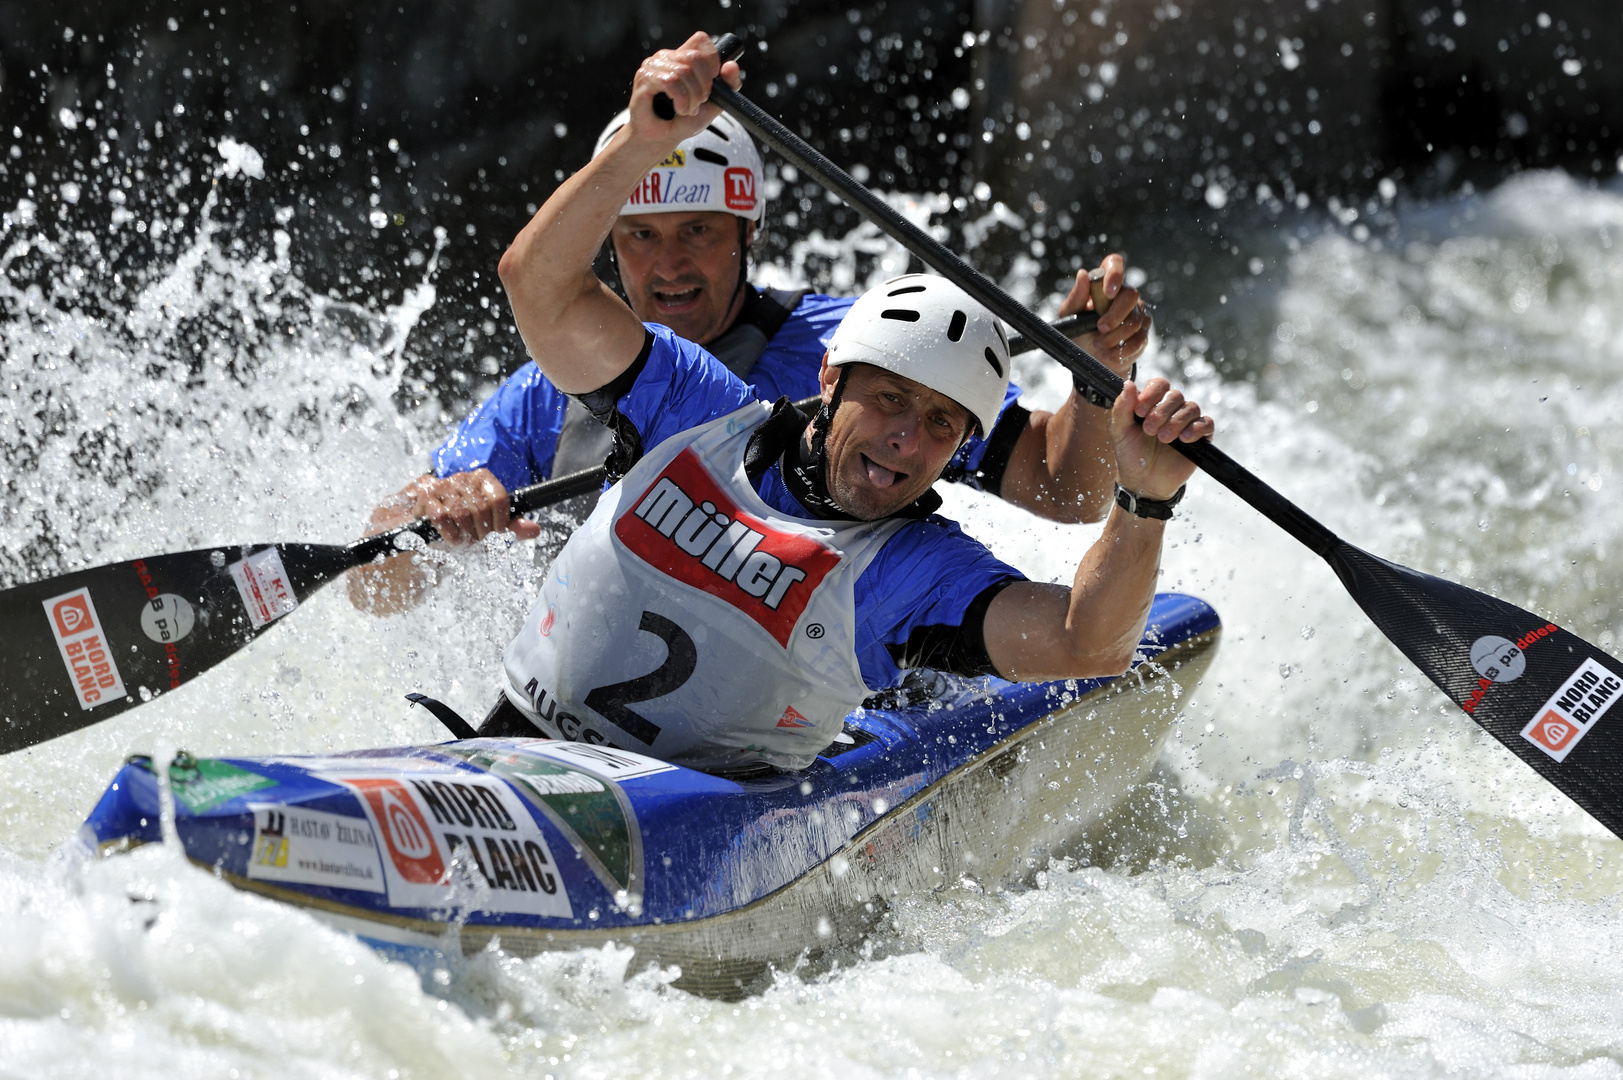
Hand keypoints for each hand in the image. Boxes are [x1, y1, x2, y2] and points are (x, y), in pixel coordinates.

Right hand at [365, 470, 540, 545]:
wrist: (419, 526)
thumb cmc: (457, 523)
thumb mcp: (487, 525)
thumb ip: (510, 526)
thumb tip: (535, 529)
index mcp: (480, 479)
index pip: (499, 498)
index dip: (501, 521)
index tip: (496, 533)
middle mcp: (461, 478)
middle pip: (481, 509)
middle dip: (481, 532)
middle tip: (475, 540)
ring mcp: (442, 485)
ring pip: (462, 513)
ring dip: (465, 534)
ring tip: (463, 540)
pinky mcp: (423, 496)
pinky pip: (441, 517)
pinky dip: (449, 534)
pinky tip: (451, 539)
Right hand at [624, 32, 743, 147]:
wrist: (663, 139)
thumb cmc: (684, 121)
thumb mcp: (714, 103)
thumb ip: (728, 84)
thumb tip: (731, 65)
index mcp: (682, 57)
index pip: (701, 40)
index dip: (712, 60)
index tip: (712, 81)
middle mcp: (667, 56)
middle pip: (695, 57)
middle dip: (703, 86)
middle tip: (698, 103)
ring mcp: (653, 65)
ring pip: (683, 71)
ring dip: (691, 97)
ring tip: (687, 109)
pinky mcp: (644, 77)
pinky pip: (671, 81)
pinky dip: (681, 99)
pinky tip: (679, 109)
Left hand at [1057, 254, 1150, 373]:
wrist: (1089, 358)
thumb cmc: (1078, 331)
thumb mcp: (1070, 316)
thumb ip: (1076, 297)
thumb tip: (1083, 274)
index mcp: (1104, 283)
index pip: (1115, 263)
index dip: (1115, 274)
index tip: (1108, 292)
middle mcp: (1124, 294)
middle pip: (1130, 295)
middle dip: (1114, 316)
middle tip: (1100, 328)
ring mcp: (1137, 312)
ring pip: (1134, 321)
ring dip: (1113, 338)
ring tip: (1099, 345)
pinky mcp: (1143, 332)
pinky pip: (1138, 340)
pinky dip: (1120, 351)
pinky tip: (1108, 354)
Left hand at [1108, 378, 1212, 501]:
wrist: (1143, 482)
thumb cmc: (1131, 455)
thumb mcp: (1119, 431)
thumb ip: (1122, 408)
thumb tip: (1128, 383)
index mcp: (1152, 404)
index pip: (1160, 384)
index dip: (1152, 394)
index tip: (1139, 411)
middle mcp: (1171, 409)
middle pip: (1176, 395)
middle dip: (1161, 412)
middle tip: (1149, 431)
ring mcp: (1187, 422)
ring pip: (1191, 407)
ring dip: (1176, 422)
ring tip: (1164, 439)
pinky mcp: (1200, 438)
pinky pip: (1206, 423)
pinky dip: (1196, 429)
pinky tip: (1183, 440)